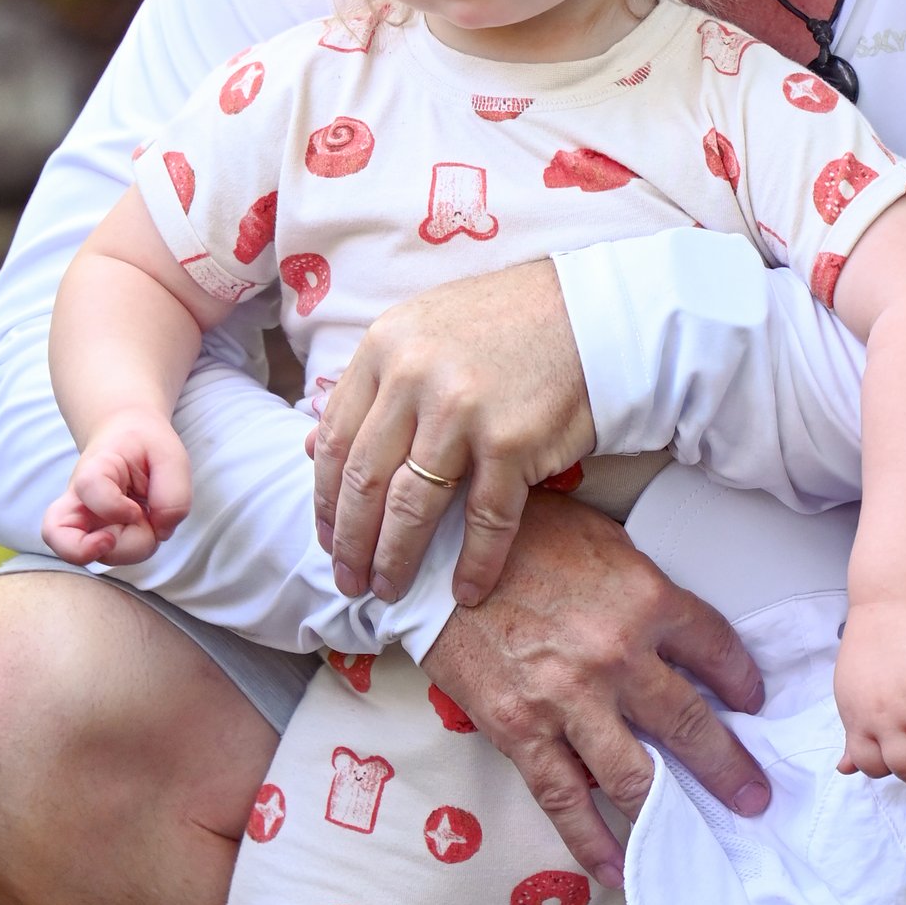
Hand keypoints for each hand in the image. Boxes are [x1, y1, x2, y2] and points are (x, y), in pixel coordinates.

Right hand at [40, 412, 191, 567]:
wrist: (127, 438)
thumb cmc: (146, 447)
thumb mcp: (171, 456)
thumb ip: (174, 495)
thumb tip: (160, 532)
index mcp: (94, 469)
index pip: (89, 491)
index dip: (115, 508)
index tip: (137, 506)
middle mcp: (77, 501)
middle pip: (75, 545)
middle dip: (129, 544)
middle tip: (144, 516)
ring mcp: (81, 523)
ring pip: (99, 558)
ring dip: (136, 546)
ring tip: (146, 517)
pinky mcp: (92, 537)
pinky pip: (108, 559)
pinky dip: (134, 550)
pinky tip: (141, 528)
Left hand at [315, 257, 595, 609]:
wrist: (595, 314)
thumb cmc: (507, 325)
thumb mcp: (422, 333)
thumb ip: (370, 387)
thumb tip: (310, 445)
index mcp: (384, 347)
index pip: (336, 440)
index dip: (326, 499)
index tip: (327, 538)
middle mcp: (414, 377)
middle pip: (365, 480)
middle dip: (352, 542)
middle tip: (349, 581)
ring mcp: (462, 410)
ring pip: (411, 506)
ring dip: (396, 559)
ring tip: (390, 590)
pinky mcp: (512, 441)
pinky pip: (484, 519)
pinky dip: (474, 563)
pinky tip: (465, 590)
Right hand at [422, 493, 766, 883]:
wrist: (436, 548)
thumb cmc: (520, 534)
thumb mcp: (603, 540)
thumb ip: (641, 587)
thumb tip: (671, 628)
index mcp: (646, 599)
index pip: (716, 649)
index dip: (742, 681)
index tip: (753, 703)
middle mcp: (617, 655)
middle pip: (691, 724)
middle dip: (730, 768)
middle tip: (755, 797)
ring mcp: (568, 699)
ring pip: (636, 776)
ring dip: (675, 814)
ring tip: (702, 838)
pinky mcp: (520, 730)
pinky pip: (565, 800)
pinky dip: (594, 841)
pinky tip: (619, 867)